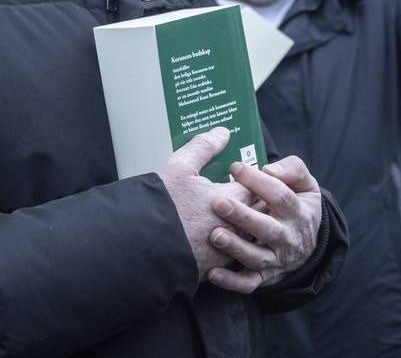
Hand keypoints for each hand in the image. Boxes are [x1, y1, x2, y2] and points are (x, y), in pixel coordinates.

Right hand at [156, 127, 256, 279]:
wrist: (140, 248)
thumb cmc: (162, 206)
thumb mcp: (180, 167)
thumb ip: (204, 147)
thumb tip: (222, 133)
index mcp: (234, 200)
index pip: (260, 186)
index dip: (252, 178)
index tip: (244, 175)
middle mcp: (237, 228)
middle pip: (257, 213)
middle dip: (251, 202)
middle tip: (241, 194)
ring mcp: (227, 251)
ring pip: (245, 236)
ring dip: (241, 225)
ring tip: (228, 216)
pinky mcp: (214, 268)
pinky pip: (230, 255)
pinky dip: (227, 244)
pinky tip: (212, 237)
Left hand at [205, 155, 323, 293]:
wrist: (308, 246)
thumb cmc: (298, 204)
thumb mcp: (305, 185)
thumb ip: (293, 170)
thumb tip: (270, 169)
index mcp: (297, 212)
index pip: (280, 195)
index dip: (258, 181)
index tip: (235, 167)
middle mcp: (288, 238)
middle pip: (267, 228)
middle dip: (242, 216)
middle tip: (218, 203)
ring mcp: (276, 259)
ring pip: (256, 257)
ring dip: (235, 248)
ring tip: (214, 235)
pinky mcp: (264, 277)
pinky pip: (248, 283)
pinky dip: (231, 281)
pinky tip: (212, 273)